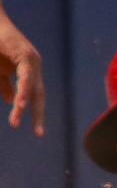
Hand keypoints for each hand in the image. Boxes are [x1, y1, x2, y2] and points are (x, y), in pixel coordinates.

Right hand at [0, 11, 43, 135]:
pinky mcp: (25, 53)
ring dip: (26, 103)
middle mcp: (35, 66)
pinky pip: (25, 75)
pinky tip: (21, 102)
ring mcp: (32, 59)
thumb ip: (5, 85)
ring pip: (32, 86)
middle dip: (38, 114)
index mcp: (29, 71)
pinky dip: (23, 89)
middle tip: (39, 134)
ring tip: (19, 119)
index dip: (36, 113)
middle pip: (39, 94)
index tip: (37, 132)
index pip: (36, 96)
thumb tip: (13, 102)